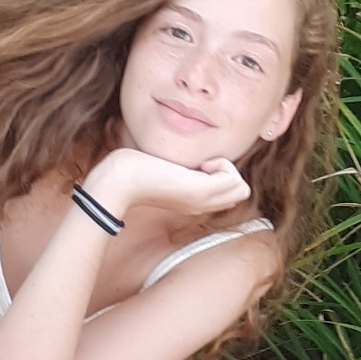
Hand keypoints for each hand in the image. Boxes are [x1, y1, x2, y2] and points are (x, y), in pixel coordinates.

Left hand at [88, 150, 250, 216]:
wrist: (119, 181)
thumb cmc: (133, 169)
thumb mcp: (164, 167)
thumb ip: (180, 165)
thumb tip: (191, 154)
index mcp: (192, 200)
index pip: (228, 193)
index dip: (221, 174)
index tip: (198, 165)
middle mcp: (200, 205)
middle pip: (239, 193)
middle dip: (228, 171)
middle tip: (202, 163)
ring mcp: (201, 201)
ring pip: (241, 188)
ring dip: (228, 168)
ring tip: (202, 163)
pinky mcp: (200, 191)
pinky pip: (236, 180)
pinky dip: (223, 166)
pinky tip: (201, 164)